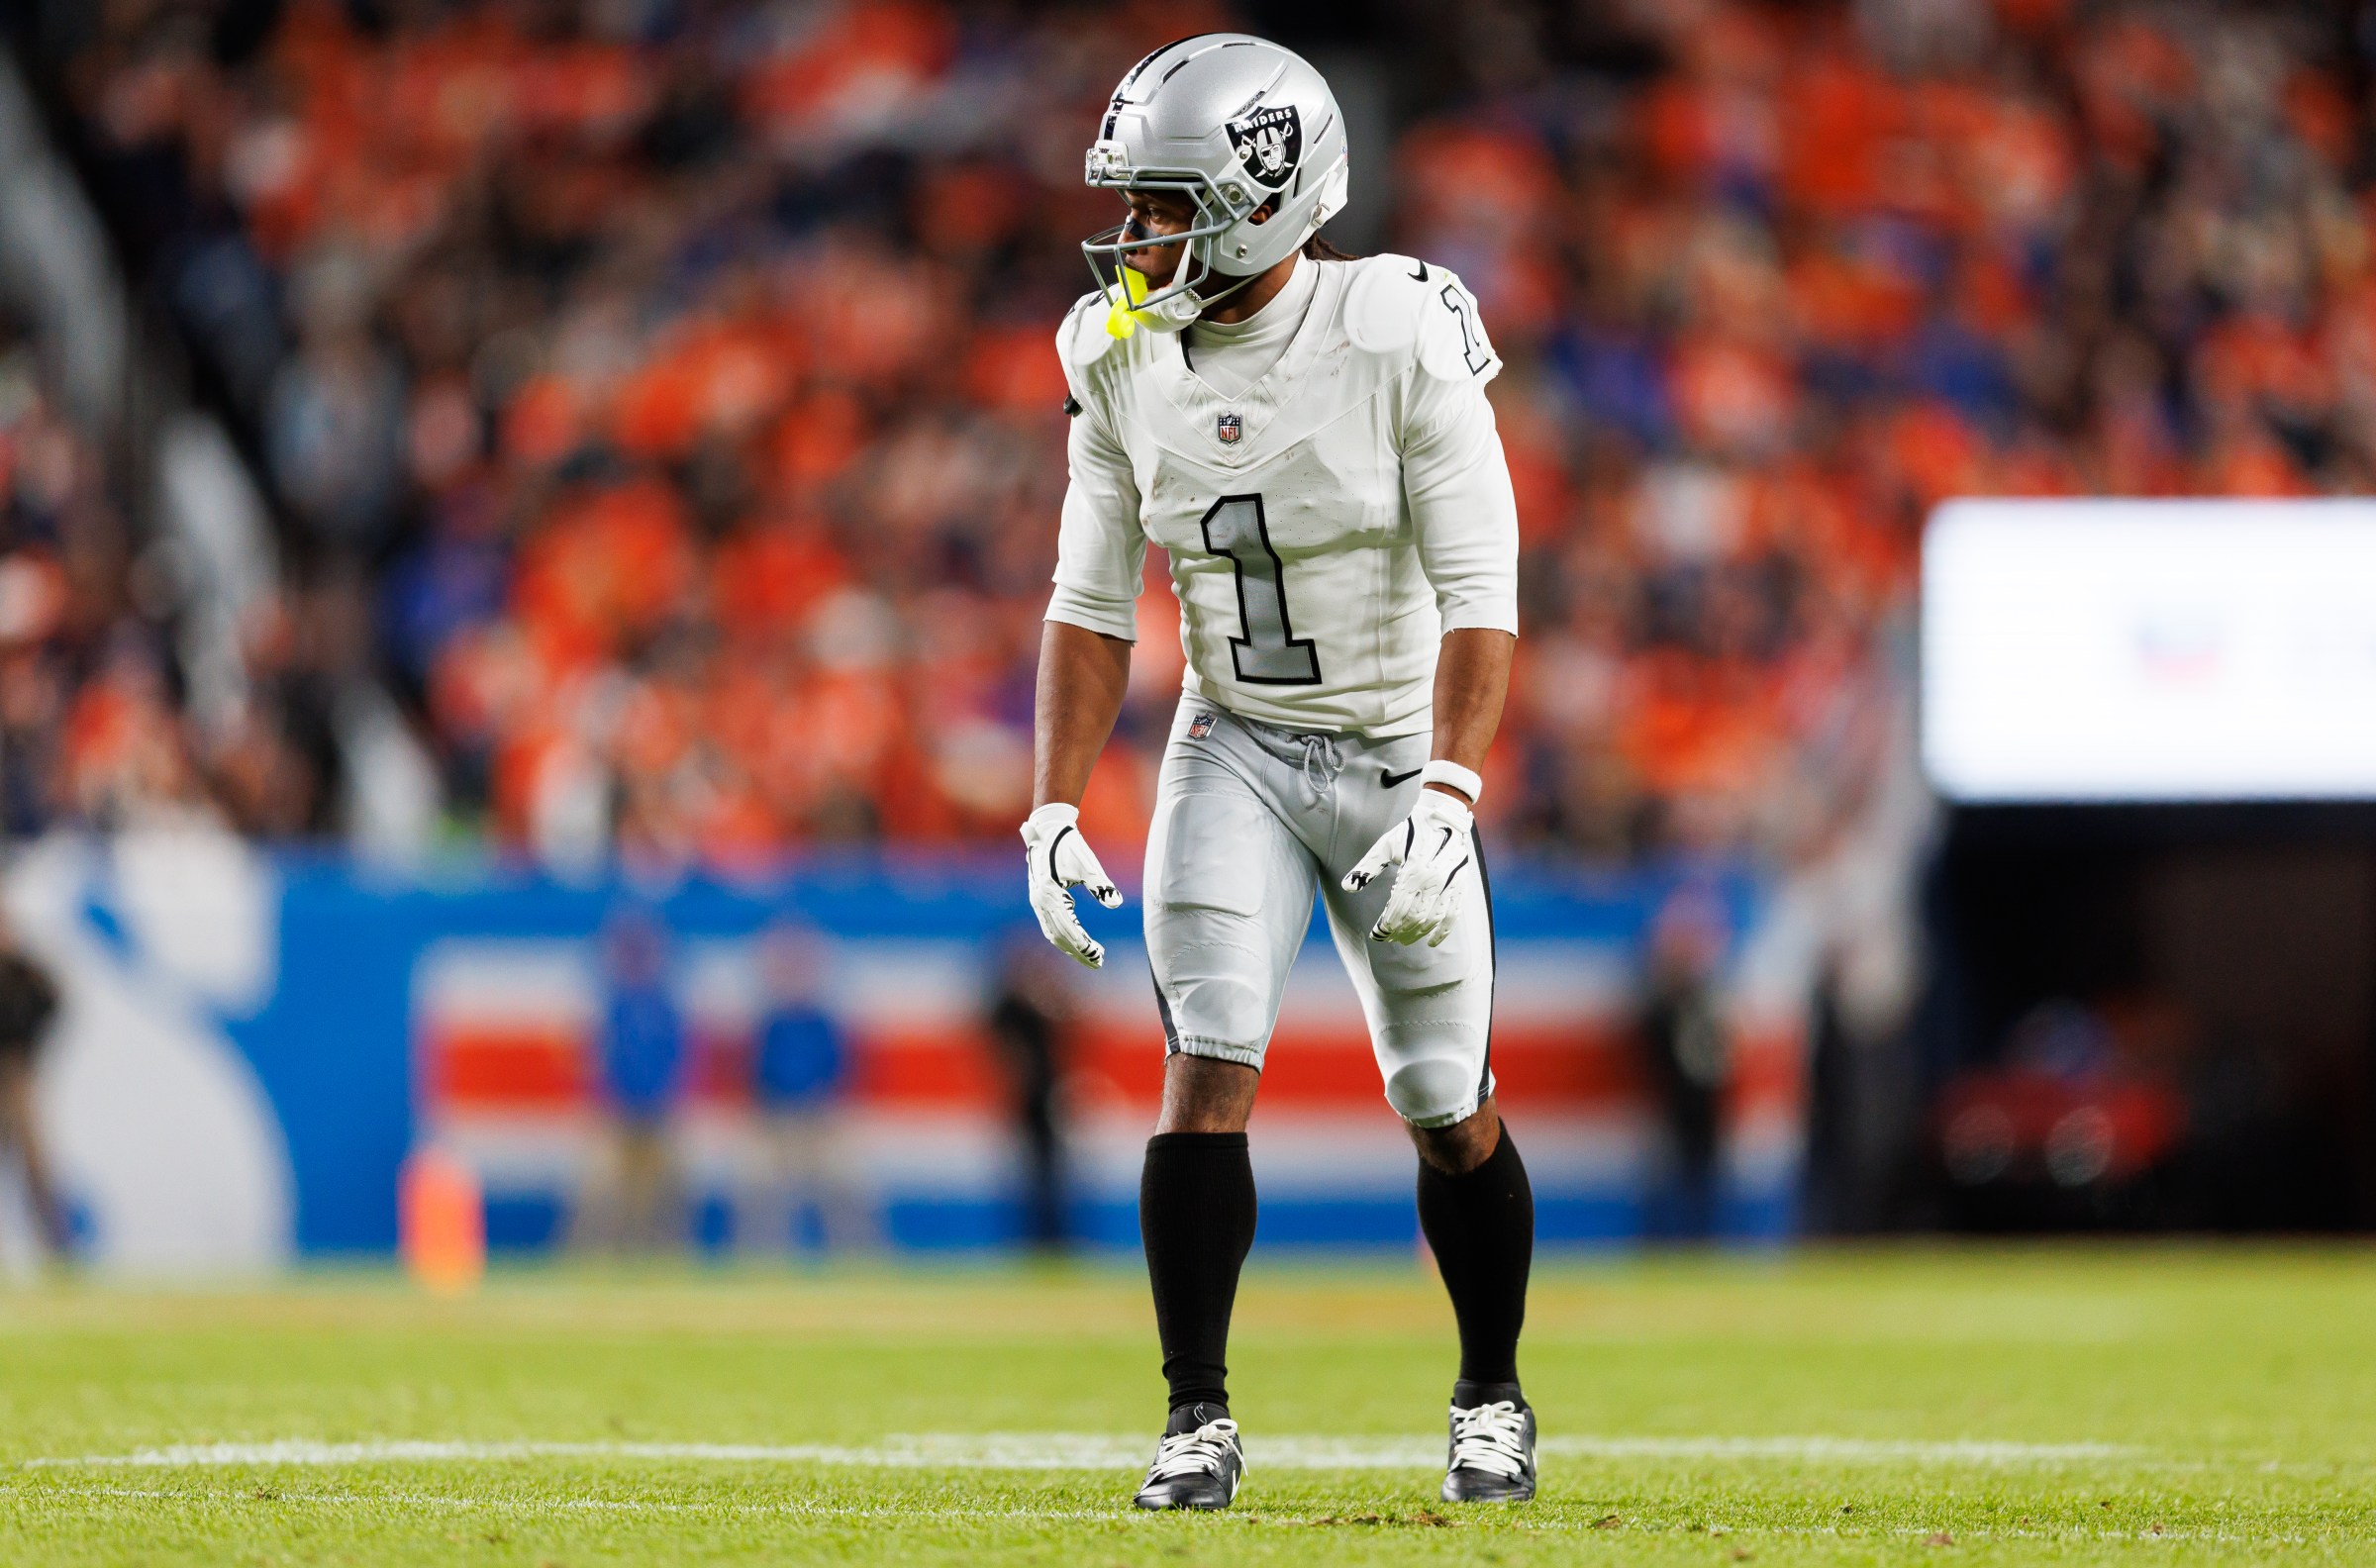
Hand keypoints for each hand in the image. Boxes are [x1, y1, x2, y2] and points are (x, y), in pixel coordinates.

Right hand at [1020, 803, 1122, 966]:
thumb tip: (1116, 902)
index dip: (1083, 945)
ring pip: (1054, 932)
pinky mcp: (1040, 899)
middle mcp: (1039, 901)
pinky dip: (1065, 936)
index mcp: (1049, 894)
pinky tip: (1080, 940)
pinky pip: (1051, 924)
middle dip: (1079, 951)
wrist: (1048, 830)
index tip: (1099, 956)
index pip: (1067, 928)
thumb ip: (1101, 884)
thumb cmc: (1070, 845)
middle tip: (1099, 962)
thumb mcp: (1088, 864)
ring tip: (1093, 955)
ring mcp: (1037, 901)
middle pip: (1059, 935)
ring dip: (1072, 946)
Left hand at [1342, 787, 1475, 946]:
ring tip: (1404, 940)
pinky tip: (1432, 941)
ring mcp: (1449, 885)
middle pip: (1413, 918)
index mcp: (1413, 871)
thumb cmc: (1411, 831)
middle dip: (1398, 932)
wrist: (1444, 816)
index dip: (1385, 927)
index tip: (1376, 935)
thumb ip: (1367, 867)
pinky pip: (1453, 915)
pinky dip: (1443, 932)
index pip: (1397, 910)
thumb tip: (1348, 887)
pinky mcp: (1460, 886)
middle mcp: (1433, 881)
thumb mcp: (1386, 845)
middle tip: (1388, 938)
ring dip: (1416, 934)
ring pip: (1432, 920)